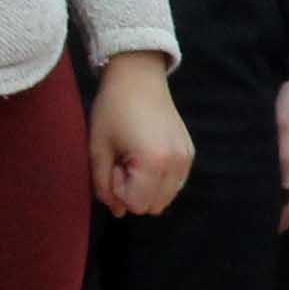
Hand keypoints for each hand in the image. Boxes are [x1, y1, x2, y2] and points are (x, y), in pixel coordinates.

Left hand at [92, 54, 192, 216]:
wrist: (138, 77)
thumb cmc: (112, 110)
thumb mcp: (98, 148)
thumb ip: (103, 185)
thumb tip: (117, 212)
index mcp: (154, 162)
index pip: (136, 204)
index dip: (119, 190)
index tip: (114, 165)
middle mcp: (177, 164)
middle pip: (153, 206)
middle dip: (134, 193)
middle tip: (123, 163)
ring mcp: (187, 159)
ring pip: (165, 198)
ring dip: (147, 188)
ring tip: (136, 160)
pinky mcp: (190, 153)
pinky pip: (175, 184)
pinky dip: (160, 181)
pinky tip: (148, 157)